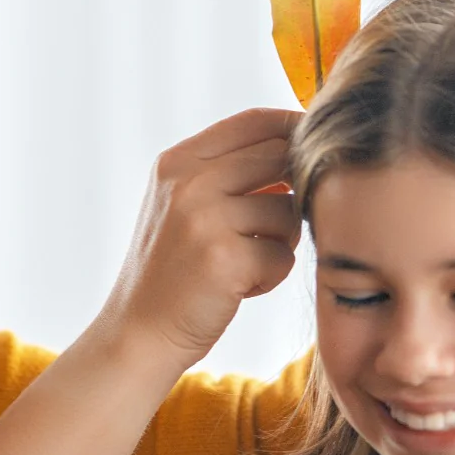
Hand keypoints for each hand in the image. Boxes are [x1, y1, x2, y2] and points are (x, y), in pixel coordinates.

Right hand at [101, 107, 303, 370]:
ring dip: (281, 243)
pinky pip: (284, 255)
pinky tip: (241, 288)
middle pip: (279, 158)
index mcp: (177, 162)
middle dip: (297, 190)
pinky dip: (272, 276)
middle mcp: (188, 182)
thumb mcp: (182, 206)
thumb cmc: (173, 271)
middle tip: (281, 226)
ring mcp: (204, 218)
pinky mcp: (224, 258)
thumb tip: (297, 148)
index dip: (294, 128)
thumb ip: (226, 173)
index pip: (254, 121)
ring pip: (288, 211)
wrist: (138, 332)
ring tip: (247, 264)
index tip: (316, 148)